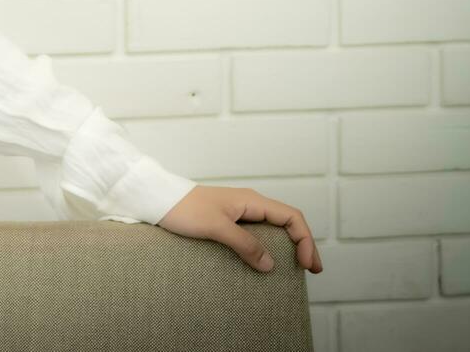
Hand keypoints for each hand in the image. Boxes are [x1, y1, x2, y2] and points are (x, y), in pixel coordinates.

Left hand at [156, 185, 322, 274]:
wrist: (158, 199)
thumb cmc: (183, 209)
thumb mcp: (216, 228)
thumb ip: (244, 244)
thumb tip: (271, 264)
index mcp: (251, 200)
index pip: (291, 217)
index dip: (305, 240)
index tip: (306, 265)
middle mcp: (249, 203)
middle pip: (287, 222)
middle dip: (303, 244)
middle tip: (311, 270)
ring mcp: (239, 211)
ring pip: (273, 227)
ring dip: (288, 245)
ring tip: (295, 267)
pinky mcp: (228, 219)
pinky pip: (257, 232)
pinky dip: (269, 245)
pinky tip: (267, 259)